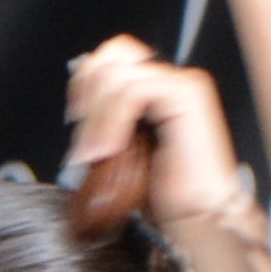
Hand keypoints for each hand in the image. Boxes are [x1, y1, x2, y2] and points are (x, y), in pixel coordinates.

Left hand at [65, 39, 258, 237]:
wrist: (196, 218)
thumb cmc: (165, 196)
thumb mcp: (119, 151)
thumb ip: (104, 123)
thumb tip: (77, 111)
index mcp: (155, 92)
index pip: (112, 59)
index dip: (85, 82)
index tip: (74, 117)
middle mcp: (169, 82)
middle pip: (115, 53)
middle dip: (90, 92)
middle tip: (86, 134)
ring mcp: (181, 84)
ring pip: (118, 75)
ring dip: (97, 119)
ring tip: (97, 154)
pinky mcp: (187, 93)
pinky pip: (133, 91)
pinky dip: (113, 121)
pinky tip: (110, 148)